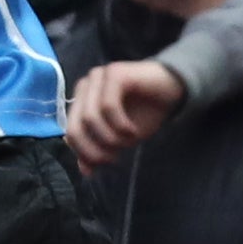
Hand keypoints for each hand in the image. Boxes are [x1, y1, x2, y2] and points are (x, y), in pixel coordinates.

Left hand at [65, 58, 186, 168]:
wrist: (173, 91)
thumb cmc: (144, 113)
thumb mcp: (119, 139)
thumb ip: (99, 150)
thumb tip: (84, 170)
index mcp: (81, 101)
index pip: (70, 134)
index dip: (85, 154)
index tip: (106, 163)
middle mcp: (85, 87)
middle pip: (75, 128)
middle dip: (94, 151)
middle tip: (114, 159)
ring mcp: (98, 77)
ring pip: (90, 118)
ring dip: (110, 138)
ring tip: (128, 141)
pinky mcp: (115, 73)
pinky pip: (108, 106)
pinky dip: (120, 124)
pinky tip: (132, 131)